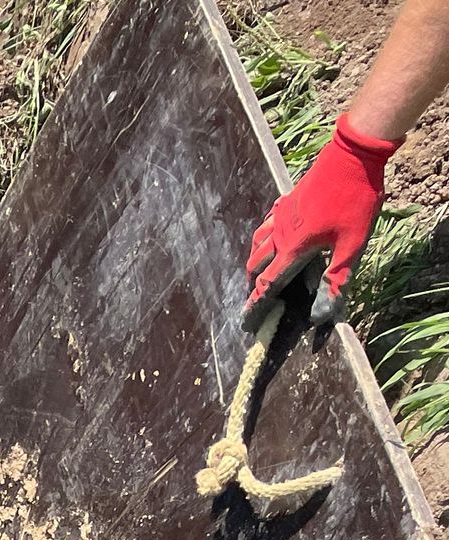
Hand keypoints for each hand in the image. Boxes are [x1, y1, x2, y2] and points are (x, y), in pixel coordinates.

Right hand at [246, 115, 399, 327]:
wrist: (353, 154)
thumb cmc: (355, 199)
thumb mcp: (352, 245)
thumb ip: (335, 281)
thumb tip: (320, 315)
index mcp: (293, 248)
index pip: (268, 285)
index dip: (256, 306)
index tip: (247, 323)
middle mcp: (281, 234)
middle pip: (257, 265)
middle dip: (254, 285)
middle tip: (257, 299)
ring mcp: (282, 215)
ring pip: (257, 243)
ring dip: (255, 262)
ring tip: (258, 272)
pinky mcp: (288, 200)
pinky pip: (267, 223)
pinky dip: (264, 237)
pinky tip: (271, 236)